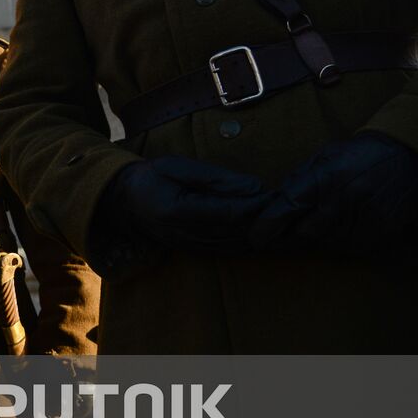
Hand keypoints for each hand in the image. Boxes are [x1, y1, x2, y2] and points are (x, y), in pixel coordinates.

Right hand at [99, 155, 272, 253]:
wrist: (126, 202)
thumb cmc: (153, 177)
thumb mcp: (178, 166)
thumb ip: (217, 178)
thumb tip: (255, 188)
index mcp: (177, 211)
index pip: (228, 213)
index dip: (255, 207)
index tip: (277, 196)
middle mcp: (186, 235)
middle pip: (238, 233)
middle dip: (266, 221)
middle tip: (291, 208)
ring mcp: (192, 247)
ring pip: (239, 245)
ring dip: (263, 235)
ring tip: (285, 220)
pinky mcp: (198, 251)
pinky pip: (232, 250)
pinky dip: (252, 242)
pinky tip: (267, 231)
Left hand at [252, 132, 417, 254]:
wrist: (408, 159)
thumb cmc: (358, 155)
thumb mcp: (322, 156)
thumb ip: (296, 180)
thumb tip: (271, 204)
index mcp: (326, 177)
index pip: (288, 207)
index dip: (268, 226)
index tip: (255, 238)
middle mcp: (344, 200)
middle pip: (304, 233)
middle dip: (289, 234)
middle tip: (281, 232)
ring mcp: (363, 220)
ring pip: (324, 243)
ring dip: (314, 236)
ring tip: (322, 218)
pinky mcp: (378, 234)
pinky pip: (346, 247)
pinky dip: (336, 240)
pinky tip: (341, 224)